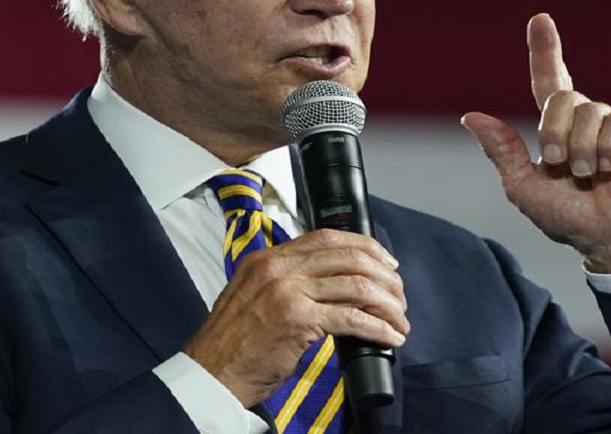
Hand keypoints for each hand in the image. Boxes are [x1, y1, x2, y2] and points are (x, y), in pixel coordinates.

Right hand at [184, 229, 407, 406]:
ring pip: (356, 285)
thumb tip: (332, 285)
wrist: (212, 374)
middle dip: (384, 277)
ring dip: (387, 304)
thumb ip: (285, 282)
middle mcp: (278, 268)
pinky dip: (377, 327)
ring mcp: (287, 291)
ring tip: (399, 320)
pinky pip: (351, 317)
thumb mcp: (254, 297)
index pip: (326, 237)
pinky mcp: (297, 320)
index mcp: (268, 258)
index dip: (364, 246)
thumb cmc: (234, 344)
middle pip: (349, 257)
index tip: (385, 262)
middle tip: (399, 296)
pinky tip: (389, 337)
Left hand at [461, 13, 610, 272]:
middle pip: (560, 97)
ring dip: (580, 150)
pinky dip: (606, 150)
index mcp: (559, 128)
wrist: (610, 240)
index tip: (540, 19)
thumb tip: (471, 116)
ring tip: (590, 174)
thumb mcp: (524, 187)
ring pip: (588, 110)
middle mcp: (588, 119)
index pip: (550, 80)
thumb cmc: (568, 218)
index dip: (545, 50)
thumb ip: (501, 150)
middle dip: (552, 134)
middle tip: (560, 165)